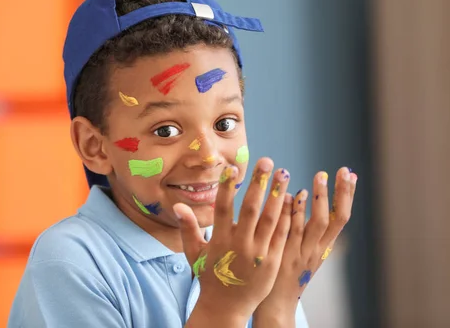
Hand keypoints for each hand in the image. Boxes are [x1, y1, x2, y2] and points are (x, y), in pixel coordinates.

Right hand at [175, 158, 293, 322]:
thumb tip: (177, 206)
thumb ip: (188, 228)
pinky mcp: (273, 261)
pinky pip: (282, 235)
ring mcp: (258, 253)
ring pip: (271, 219)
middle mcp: (240, 245)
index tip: (232, 169)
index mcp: (220, 240)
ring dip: (278, 195)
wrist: (226, 308)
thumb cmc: (210, 276)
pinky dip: (287, 216)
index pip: (223, 209)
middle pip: (251, 210)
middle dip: (259, 184)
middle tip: (267, 162)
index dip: (227, 188)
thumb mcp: (194, 253)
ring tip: (284, 173)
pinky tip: (293, 199)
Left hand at [255, 167, 356, 317]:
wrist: (273, 303)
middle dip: (340, 194)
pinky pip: (290, 230)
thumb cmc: (285, 272)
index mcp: (322, 249)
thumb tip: (300, 193)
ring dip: (319, 198)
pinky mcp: (282, 254)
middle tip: (342, 171)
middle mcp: (314, 250)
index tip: (351, 175)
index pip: (340, 219)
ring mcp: (298, 252)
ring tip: (320, 176)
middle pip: (333, 220)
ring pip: (314, 224)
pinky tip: (295, 195)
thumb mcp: (302, 251)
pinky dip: (295, 212)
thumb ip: (303, 226)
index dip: (347, 197)